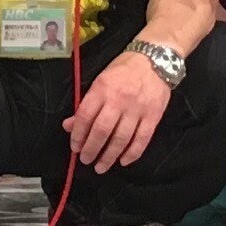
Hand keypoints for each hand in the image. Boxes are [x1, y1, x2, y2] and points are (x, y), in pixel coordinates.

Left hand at [65, 51, 173, 171]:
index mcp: (102, 89)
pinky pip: (142, 139)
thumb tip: (69, 125)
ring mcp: (137, 109)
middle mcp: (119, 99)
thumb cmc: (124, 69)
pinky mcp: (153, 116)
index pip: (85, 116)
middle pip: (102, 131)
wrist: (156, 59)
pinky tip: (123, 161)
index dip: (78, 134)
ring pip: (121, 139)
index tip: (75, 147)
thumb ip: (86, 104)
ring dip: (109, 156)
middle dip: (91, 149)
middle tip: (86, 160)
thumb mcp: (101, 80)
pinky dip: (132, 153)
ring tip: (101, 166)